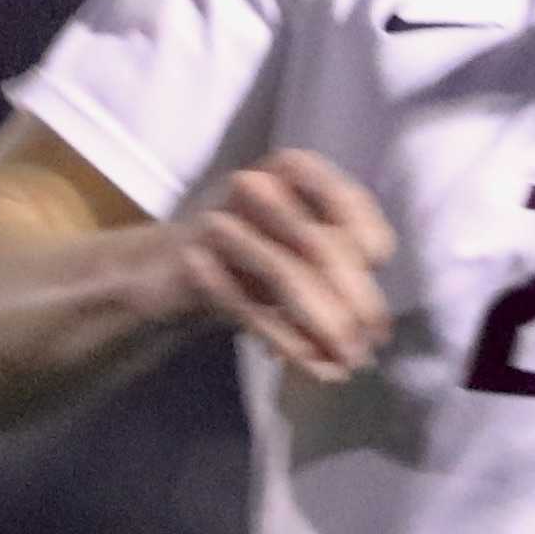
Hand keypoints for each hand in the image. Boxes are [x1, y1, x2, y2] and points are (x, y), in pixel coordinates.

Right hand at [153, 149, 396, 380]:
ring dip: (324, 325)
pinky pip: (248, 305)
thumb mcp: (296, 248)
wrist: (155, 267)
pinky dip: (284, 338)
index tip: (379, 289)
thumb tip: (376, 329)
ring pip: (287, 274)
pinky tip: (307, 364)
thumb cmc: (245, 254)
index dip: (372, 247)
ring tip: (346, 363)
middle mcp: (258, 184)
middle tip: (370, 346)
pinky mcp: (192, 261)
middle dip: (355, 302)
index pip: (349, 202)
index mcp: (292, 170)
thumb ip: (337, 269)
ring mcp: (221, 221)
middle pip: (322, 244)